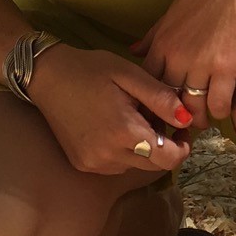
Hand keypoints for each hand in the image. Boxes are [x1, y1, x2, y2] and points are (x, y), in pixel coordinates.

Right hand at [26, 46, 192, 175]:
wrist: (47, 76)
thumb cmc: (91, 69)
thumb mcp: (130, 75)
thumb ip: (161, 98)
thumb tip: (188, 119)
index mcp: (125, 132)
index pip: (169, 159)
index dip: (183, 147)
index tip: (182, 128)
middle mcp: (109, 155)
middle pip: (154, 165)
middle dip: (165, 145)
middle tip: (159, 119)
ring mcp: (94, 163)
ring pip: (136, 165)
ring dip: (144, 148)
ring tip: (134, 119)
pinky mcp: (82, 164)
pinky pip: (116, 165)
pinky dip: (124, 151)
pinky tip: (116, 128)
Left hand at [138, 0, 235, 124]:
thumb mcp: (174, 11)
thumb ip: (154, 35)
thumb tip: (133, 50)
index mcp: (162, 44)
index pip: (147, 83)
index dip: (151, 100)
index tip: (157, 109)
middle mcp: (177, 57)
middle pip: (168, 100)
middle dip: (172, 115)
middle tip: (179, 124)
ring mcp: (201, 64)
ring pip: (192, 107)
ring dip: (198, 118)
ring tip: (203, 120)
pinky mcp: (226, 68)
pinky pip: (218, 103)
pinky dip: (220, 111)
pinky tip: (224, 109)